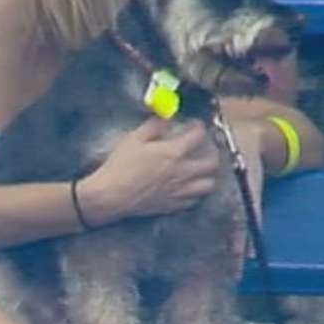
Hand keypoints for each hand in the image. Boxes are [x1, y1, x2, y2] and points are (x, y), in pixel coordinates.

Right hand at [82, 117, 220, 222]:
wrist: (111, 196)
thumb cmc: (120, 166)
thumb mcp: (133, 139)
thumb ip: (154, 126)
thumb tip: (167, 118)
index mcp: (174, 153)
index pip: (198, 136)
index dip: (199, 127)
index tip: (195, 125)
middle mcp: (182, 172)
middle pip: (212, 163)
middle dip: (212, 151)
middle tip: (205, 148)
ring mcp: (179, 191)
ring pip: (209, 184)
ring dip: (208, 175)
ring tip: (201, 170)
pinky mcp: (172, 205)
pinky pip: (194, 200)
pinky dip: (195, 193)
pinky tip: (188, 187)